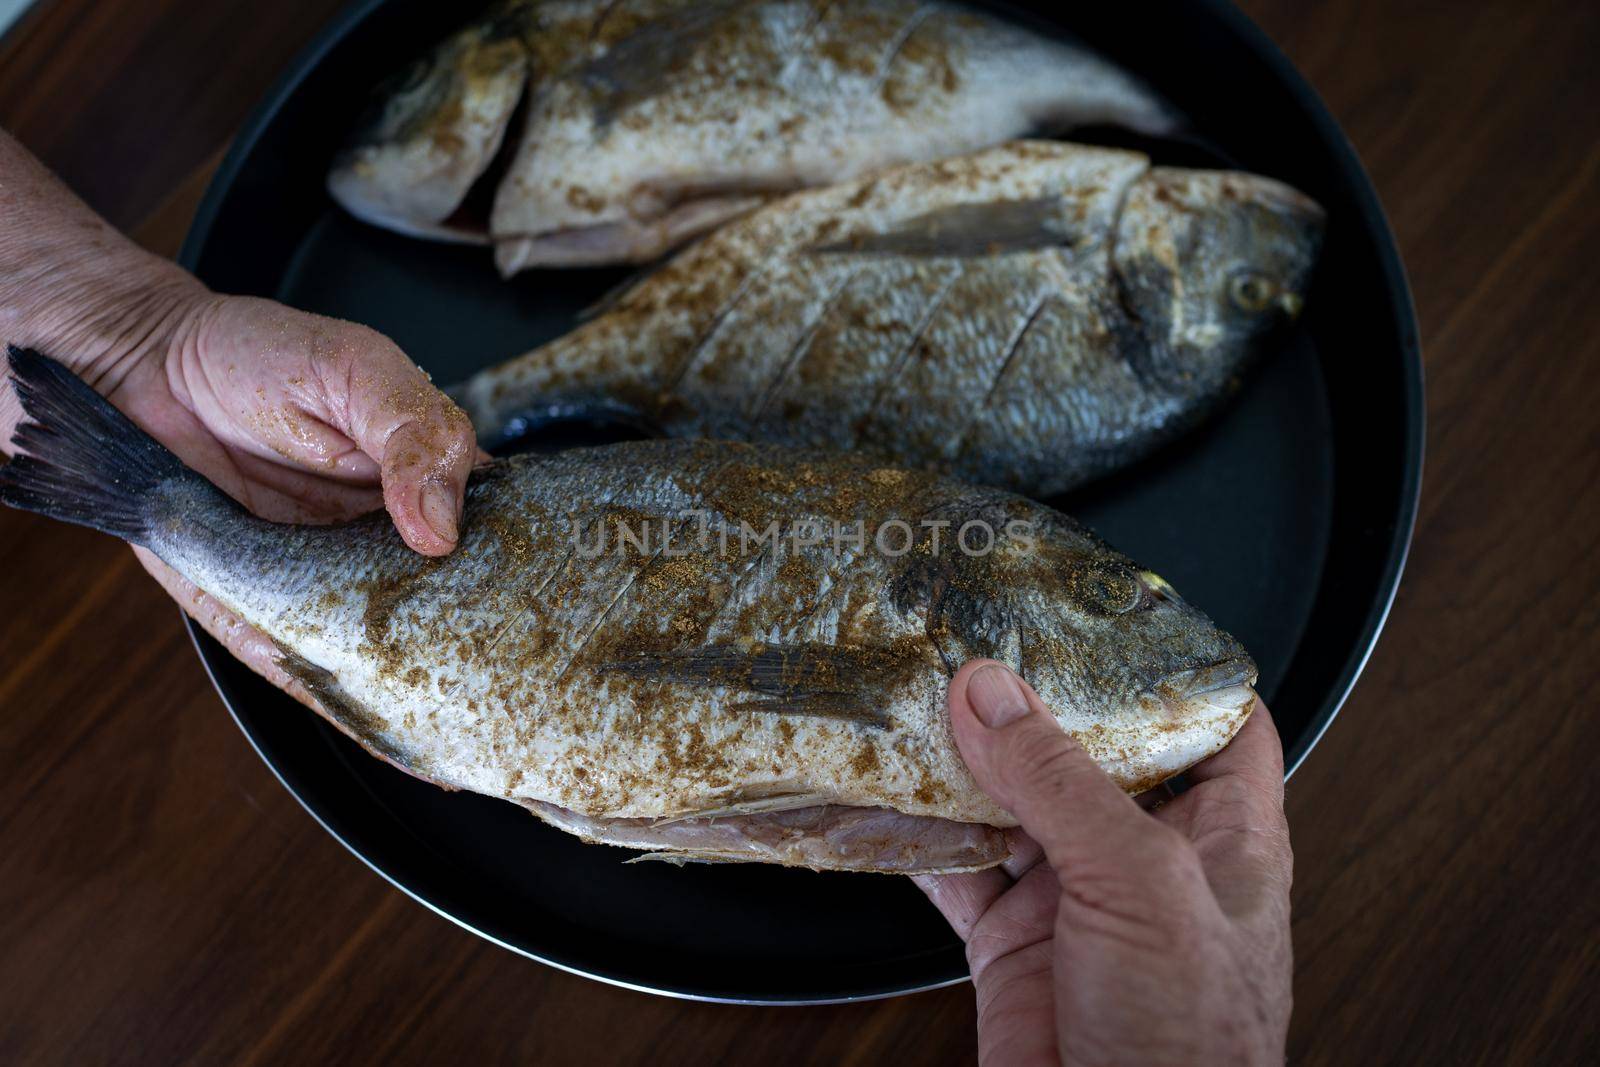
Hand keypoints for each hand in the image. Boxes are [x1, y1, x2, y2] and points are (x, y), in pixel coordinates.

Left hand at [0, 130, 478, 698]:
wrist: (142, 367)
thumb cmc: (257, 354)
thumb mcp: (355, 369)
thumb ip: (412, 433)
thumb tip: (443, 530)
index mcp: (430, 487)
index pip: (495, 547)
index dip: (511, 578)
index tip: (516, 601)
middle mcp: (389, 545)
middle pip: (445, 615)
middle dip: (456, 643)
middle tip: (458, 653)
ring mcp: (329, 584)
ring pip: (380, 655)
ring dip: (396, 678)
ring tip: (411, 687)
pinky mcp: (262, 612)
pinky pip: (298, 665)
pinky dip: (322, 688)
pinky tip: (347, 698)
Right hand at [916, 661, 1292, 1065]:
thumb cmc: (1190, 1046)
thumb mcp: (1141, 884)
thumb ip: (1061, 782)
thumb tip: (993, 695)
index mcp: (1224, 838)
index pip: (1218, 724)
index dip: (1174, 668)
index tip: (1112, 615)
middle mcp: (1150, 860)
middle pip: (1094, 754)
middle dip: (1040, 703)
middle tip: (984, 638)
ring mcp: (1078, 902)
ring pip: (1015, 804)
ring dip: (967, 761)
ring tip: (921, 697)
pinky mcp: (1015, 946)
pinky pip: (959, 872)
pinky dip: (920, 835)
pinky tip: (888, 794)